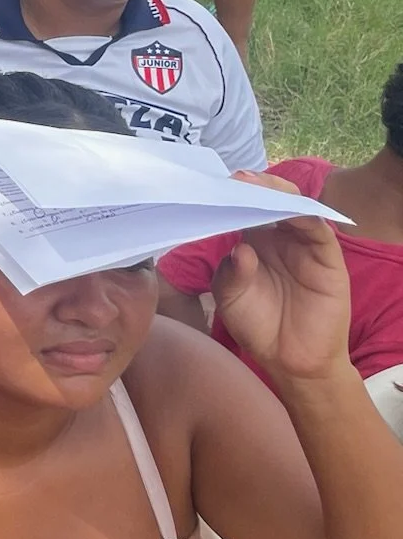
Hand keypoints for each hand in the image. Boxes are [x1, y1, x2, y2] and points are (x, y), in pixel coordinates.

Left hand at [213, 198, 352, 384]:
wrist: (290, 360)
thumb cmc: (258, 325)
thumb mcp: (230, 299)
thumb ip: (230, 274)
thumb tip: (239, 250)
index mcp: (253, 242)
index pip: (244, 209)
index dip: (230, 196)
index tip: (211, 186)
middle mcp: (279, 239)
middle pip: (270, 201)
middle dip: (253, 186)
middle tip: (234, 178)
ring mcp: (303, 246)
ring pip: (295, 208)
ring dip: (277, 193)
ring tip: (255, 185)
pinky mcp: (327, 259)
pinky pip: (318, 230)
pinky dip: (304, 215)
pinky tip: (288, 207)